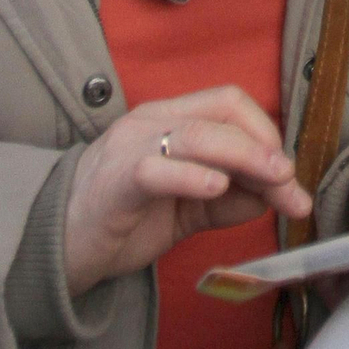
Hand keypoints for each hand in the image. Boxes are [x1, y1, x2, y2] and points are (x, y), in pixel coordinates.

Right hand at [62, 85, 312, 297]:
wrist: (58, 245)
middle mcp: (154, 120)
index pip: (230, 103)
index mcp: (172, 118)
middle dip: (265, 144)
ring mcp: (132, 146)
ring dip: (245, 156)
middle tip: (290, 181)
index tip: (288, 174)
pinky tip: (217, 187)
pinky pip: (157, 169)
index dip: (267, 132)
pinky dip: (192, 175)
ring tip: (274, 181)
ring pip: (198, 134)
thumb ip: (230, 199)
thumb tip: (277, 193)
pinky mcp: (116, 181)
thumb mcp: (188, 207)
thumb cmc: (125, 219)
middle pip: (223, 111)